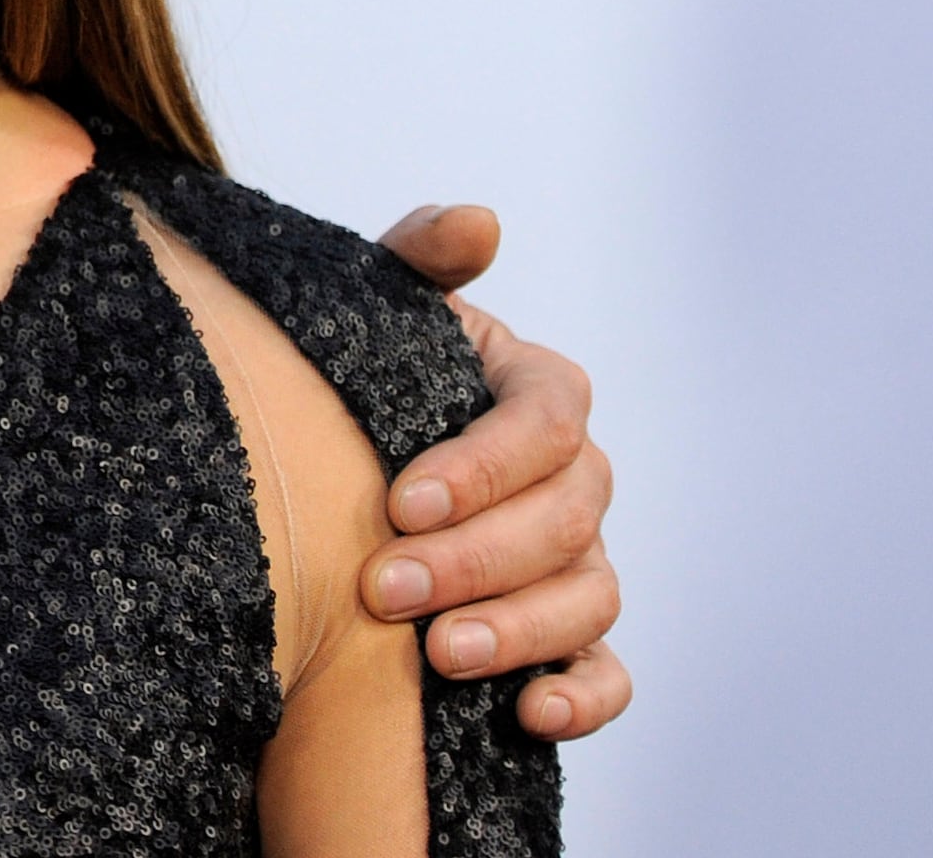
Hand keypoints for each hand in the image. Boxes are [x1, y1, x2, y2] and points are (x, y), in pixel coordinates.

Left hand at [366, 203, 628, 739]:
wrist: (325, 467)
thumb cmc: (358, 377)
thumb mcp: (371, 311)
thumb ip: (418, 260)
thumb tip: (476, 221)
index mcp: (536, 394)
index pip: (546, 422)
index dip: (483, 465)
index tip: (400, 499)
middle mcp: (573, 480)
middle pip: (565, 520)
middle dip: (474, 560)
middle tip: (384, 588)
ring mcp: (579, 559)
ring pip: (588, 598)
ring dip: (518, 629)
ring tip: (438, 653)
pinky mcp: (569, 637)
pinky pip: (607, 674)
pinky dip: (583, 697)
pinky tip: (528, 712)